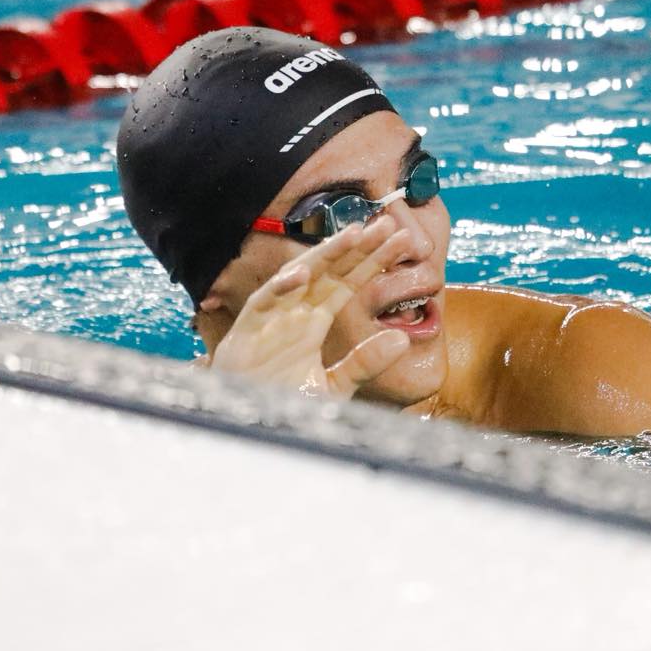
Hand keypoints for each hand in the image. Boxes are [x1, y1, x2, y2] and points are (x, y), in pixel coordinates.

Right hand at [210, 215, 413, 396]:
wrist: (249, 427)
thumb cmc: (284, 403)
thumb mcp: (334, 386)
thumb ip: (365, 362)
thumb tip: (403, 338)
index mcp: (315, 320)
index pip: (349, 282)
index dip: (373, 260)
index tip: (401, 241)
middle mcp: (295, 312)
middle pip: (330, 271)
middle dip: (357, 247)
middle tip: (387, 223)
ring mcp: (271, 318)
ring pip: (299, 277)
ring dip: (325, 255)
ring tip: (353, 235)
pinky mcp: (246, 331)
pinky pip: (262, 304)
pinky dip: (279, 288)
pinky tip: (301, 276)